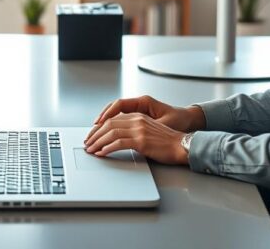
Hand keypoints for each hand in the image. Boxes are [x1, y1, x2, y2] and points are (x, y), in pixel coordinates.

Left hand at [86, 95, 204, 141]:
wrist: (182, 146)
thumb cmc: (167, 142)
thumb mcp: (148, 132)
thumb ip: (134, 131)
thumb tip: (117, 140)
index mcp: (138, 116)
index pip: (113, 119)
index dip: (99, 128)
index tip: (91, 136)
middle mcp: (137, 120)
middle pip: (109, 124)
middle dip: (95, 135)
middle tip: (87, 144)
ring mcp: (139, 130)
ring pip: (111, 133)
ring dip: (98, 142)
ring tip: (91, 150)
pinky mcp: (141, 141)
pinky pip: (119, 143)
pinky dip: (108, 148)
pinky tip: (102, 153)